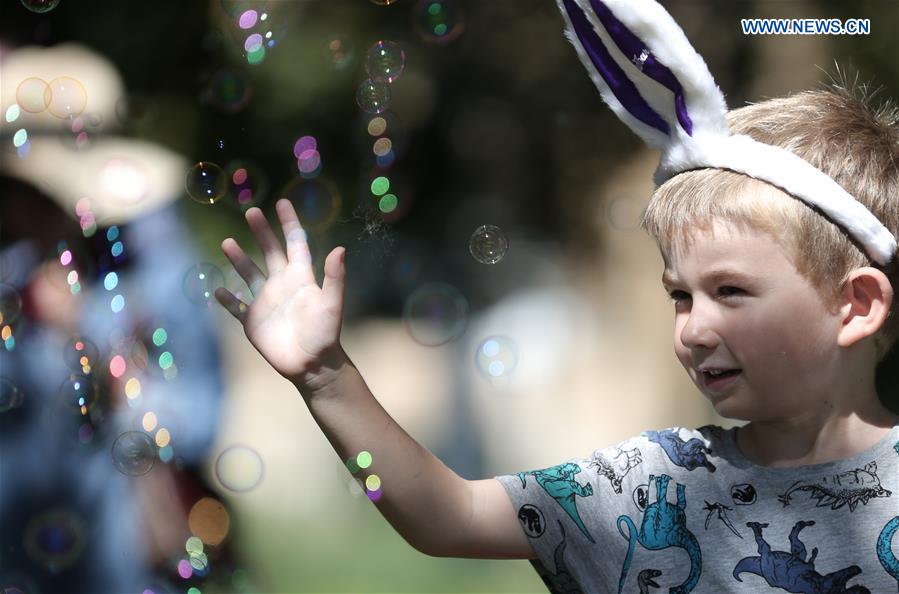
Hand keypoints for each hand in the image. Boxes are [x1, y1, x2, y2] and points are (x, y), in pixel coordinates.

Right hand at [215, 199, 346, 387]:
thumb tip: (341, 248)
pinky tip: (219, 289)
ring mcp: (266, 302)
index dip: (289, 224)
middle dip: (261, 232)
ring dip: (239, 259)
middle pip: (270, 252)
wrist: (313, 365)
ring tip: (227, 242)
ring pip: (249, 275)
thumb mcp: (333, 303)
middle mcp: (282, 285)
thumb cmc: (326, 333)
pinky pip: (237, 308)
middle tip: (251, 211)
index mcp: (301, 277)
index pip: (295, 244)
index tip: (282, 202)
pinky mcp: (253, 322)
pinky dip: (228, 299)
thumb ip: (335, 277)